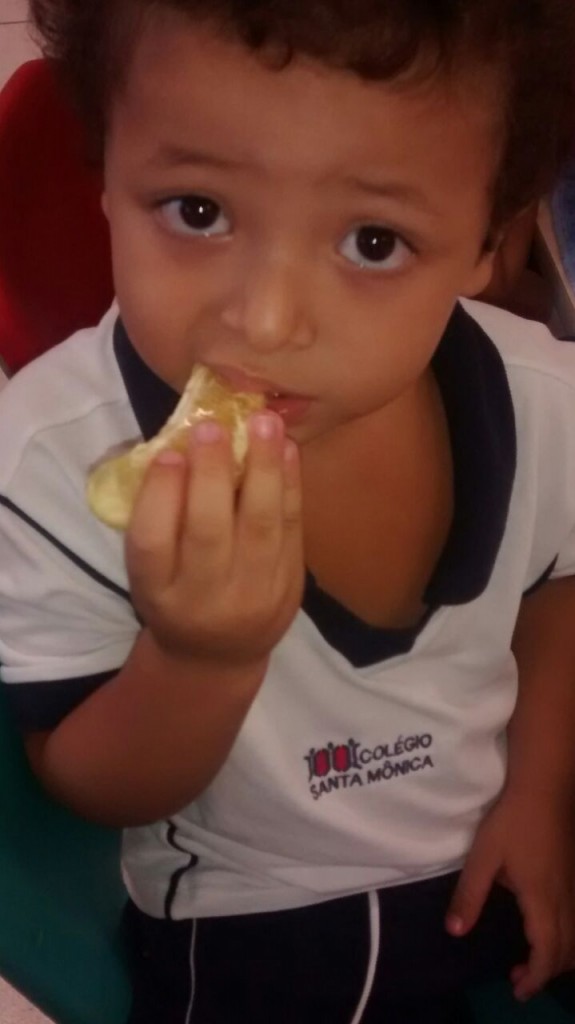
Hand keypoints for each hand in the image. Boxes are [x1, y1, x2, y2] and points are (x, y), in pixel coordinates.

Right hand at [126, 411, 303, 668]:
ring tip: (264, 421)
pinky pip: (292, 528)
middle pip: (208, 533)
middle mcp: (204, 598)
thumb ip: (157, 519)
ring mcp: (253, 594)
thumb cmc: (175, 596)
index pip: (152, 544)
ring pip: (260, 526)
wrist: (218, 655)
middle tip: (214, 425)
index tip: (169, 452)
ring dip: (264, 468)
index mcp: (157, 591)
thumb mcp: (151, 570)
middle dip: (212, 474)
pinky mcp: (290, 585)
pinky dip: (291, 485)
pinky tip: (288, 449)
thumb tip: (178, 447)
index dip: (160, 497)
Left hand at [445, 791, 574, 1000]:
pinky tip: (545, 928)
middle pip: (566, 951)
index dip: (535, 978)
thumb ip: (469, 894)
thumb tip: (455, 931)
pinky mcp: (573, 875)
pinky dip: (564, 937)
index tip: (517, 990)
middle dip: (546, 972)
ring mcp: (573, 887)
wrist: (545, 788)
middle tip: (519, 979)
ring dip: (557, 955)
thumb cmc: (512, 820)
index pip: (547, 953)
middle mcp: (564, 899)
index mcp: (542, 900)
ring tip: (532, 959)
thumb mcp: (483, 856)